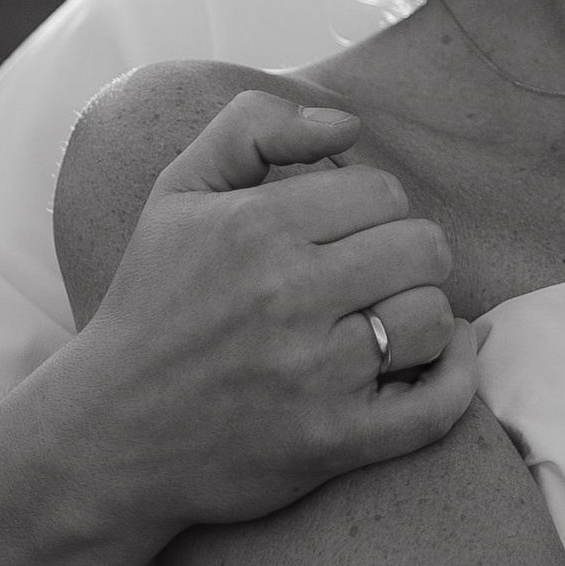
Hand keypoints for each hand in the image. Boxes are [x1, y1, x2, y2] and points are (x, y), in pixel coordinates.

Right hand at [82, 91, 479, 529]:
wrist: (108, 434)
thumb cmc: (153, 305)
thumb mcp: (177, 194)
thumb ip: (253, 128)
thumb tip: (349, 124)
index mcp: (254, 227)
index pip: (381, 192)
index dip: (373, 209)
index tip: (346, 235)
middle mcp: (287, 296)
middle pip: (422, 248)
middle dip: (406, 255)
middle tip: (374, 276)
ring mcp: (314, 375)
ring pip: (433, 318)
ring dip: (423, 316)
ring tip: (388, 320)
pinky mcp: (332, 441)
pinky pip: (437, 405)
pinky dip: (456, 377)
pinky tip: (445, 356)